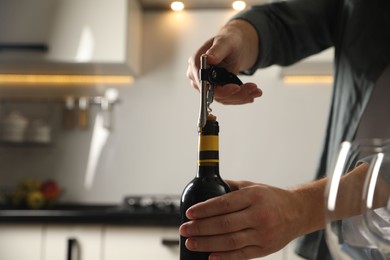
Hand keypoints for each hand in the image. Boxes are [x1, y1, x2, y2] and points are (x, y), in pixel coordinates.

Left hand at [179, 180, 306, 259]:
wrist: (298, 212)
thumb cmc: (272, 198)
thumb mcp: (252, 186)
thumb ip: (230, 187)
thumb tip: (206, 187)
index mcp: (254, 197)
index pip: (223, 204)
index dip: (204, 210)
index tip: (189, 213)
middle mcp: (259, 215)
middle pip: (224, 225)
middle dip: (200, 228)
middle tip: (184, 229)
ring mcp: (263, 235)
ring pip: (230, 242)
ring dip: (207, 243)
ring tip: (191, 242)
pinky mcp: (265, 249)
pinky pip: (241, 255)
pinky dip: (224, 258)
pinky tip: (210, 256)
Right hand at [187, 19, 261, 104]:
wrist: (235, 47)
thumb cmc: (229, 40)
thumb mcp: (225, 42)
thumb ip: (217, 50)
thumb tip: (208, 58)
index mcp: (196, 64)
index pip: (204, 84)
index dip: (220, 89)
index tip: (236, 88)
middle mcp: (198, 77)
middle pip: (214, 94)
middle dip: (236, 94)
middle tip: (253, 88)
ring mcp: (207, 85)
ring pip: (223, 98)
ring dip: (242, 96)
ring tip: (256, 90)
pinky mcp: (216, 90)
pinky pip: (228, 98)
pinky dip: (242, 97)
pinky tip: (252, 94)